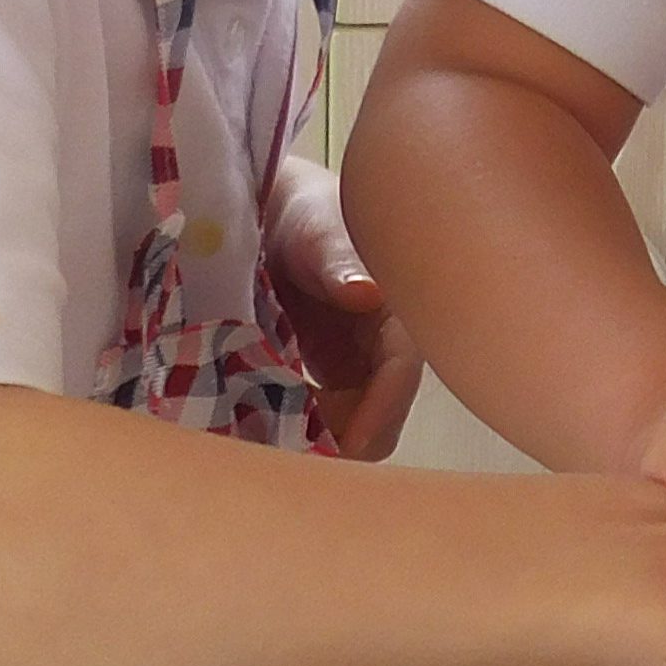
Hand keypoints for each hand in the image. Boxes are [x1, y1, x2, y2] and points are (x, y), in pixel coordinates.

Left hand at [264, 157, 419, 459]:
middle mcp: (385, 349)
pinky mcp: (330, 380)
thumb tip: (368, 292)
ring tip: (270, 440)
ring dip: (321, 441)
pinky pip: (324, 421)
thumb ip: (337, 262)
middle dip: (347, 441)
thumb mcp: (317, 231)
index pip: (401, 374)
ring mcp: (358, 369)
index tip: (344, 446)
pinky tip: (264, 427)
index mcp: (398, 313)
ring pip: (353, 426)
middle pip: (381, 415)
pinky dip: (301, 431)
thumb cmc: (302, 213)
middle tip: (290, 452)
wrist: (274, 213)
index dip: (379, 413)